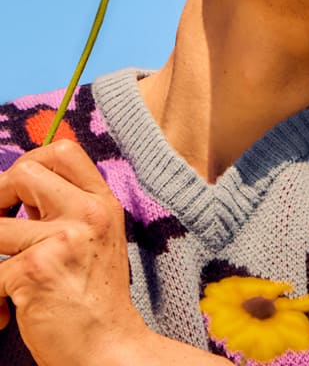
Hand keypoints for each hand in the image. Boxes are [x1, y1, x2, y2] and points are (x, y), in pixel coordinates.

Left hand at [0, 139, 148, 365]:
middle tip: (2, 227)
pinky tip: (6, 313)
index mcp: (102, 202)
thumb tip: (17, 188)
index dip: (32, 162)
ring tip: (5, 279)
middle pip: (24, 172)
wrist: (109, 349)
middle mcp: (87, 213)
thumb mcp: (97, 239)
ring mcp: (62, 239)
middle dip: (0, 196)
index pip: (64, 151)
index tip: (19, 191)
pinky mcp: (35, 270)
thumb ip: (67, 209)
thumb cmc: (96, 299)